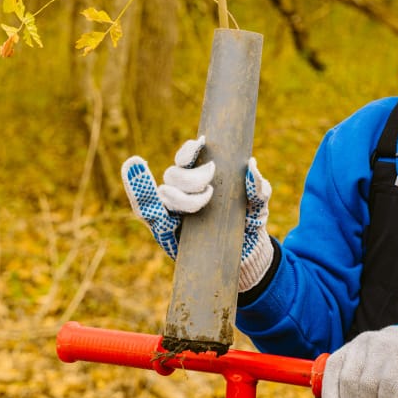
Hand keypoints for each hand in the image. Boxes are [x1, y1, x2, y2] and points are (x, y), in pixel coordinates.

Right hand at [121, 137, 273, 288]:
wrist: (245, 255)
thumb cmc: (247, 222)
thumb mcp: (258, 204)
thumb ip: (258, 188)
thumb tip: (251, 165)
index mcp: (200, 179)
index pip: (186, 159)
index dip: (188, 150)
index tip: (202, 142)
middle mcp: (181, 191)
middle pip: (173, 174)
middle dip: (192, 178)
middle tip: (212, 187)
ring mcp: (171, 210)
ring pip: (164, 192)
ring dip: (182, 195)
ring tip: (206, 200)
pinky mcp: (165, 230)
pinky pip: (148, 212)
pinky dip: (141, 196)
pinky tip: (139, 180)